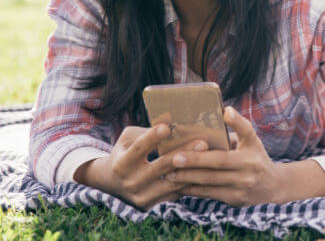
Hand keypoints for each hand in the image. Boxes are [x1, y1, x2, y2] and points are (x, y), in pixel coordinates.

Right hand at [74, 123, 207, 209]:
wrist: (114, 183)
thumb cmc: (126, 152)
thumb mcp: (129, 139)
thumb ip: (147, 131)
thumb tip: (170, 120)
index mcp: (121, 164)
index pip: (138, 149)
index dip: (152, 138)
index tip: (167, 127)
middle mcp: (130, 183)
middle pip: (160, 166)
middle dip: (182, 153)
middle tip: (202, 142)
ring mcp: (141, 197)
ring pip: (172, 182)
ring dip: (192, 169)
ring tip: (209, 157)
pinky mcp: (152, 205)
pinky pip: (175, 192)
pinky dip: (190, 181)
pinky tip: (205, 170)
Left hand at [164, 106, 284, 206]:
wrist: (271, 186)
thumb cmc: (255, 157)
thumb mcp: (251, 140)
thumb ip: (237, 128)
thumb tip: (221, 112)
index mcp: (253, 146)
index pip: (246, 131)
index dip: (236, 121)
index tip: (225, 111)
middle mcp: (251, 165)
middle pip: (220, 161)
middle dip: (195, 160)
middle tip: (175, 158)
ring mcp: (244, 184)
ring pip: (211, 180)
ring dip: (188, 178)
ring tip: (170, 174)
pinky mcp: (236, 199)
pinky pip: (210, 193)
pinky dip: (193, 189)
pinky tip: (179, 186)